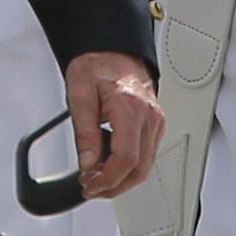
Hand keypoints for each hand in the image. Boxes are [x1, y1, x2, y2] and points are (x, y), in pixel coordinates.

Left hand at [57, 51, 161, 201]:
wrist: (113, 48)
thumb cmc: (96, 64)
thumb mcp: (79, 95)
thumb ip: (84, 132)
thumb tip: (88, 164)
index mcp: (130, 108)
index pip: (127, 158)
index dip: (108, 179)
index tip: (90, 185)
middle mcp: (149, 117)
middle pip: (140, 169)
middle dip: (115, 186)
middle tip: (91, 187)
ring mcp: (156, 121)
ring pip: (146, 166)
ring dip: (122, 180)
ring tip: (97, 179)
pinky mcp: (155, 124)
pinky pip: (147, 155)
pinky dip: (129, 168)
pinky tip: (110, 166)